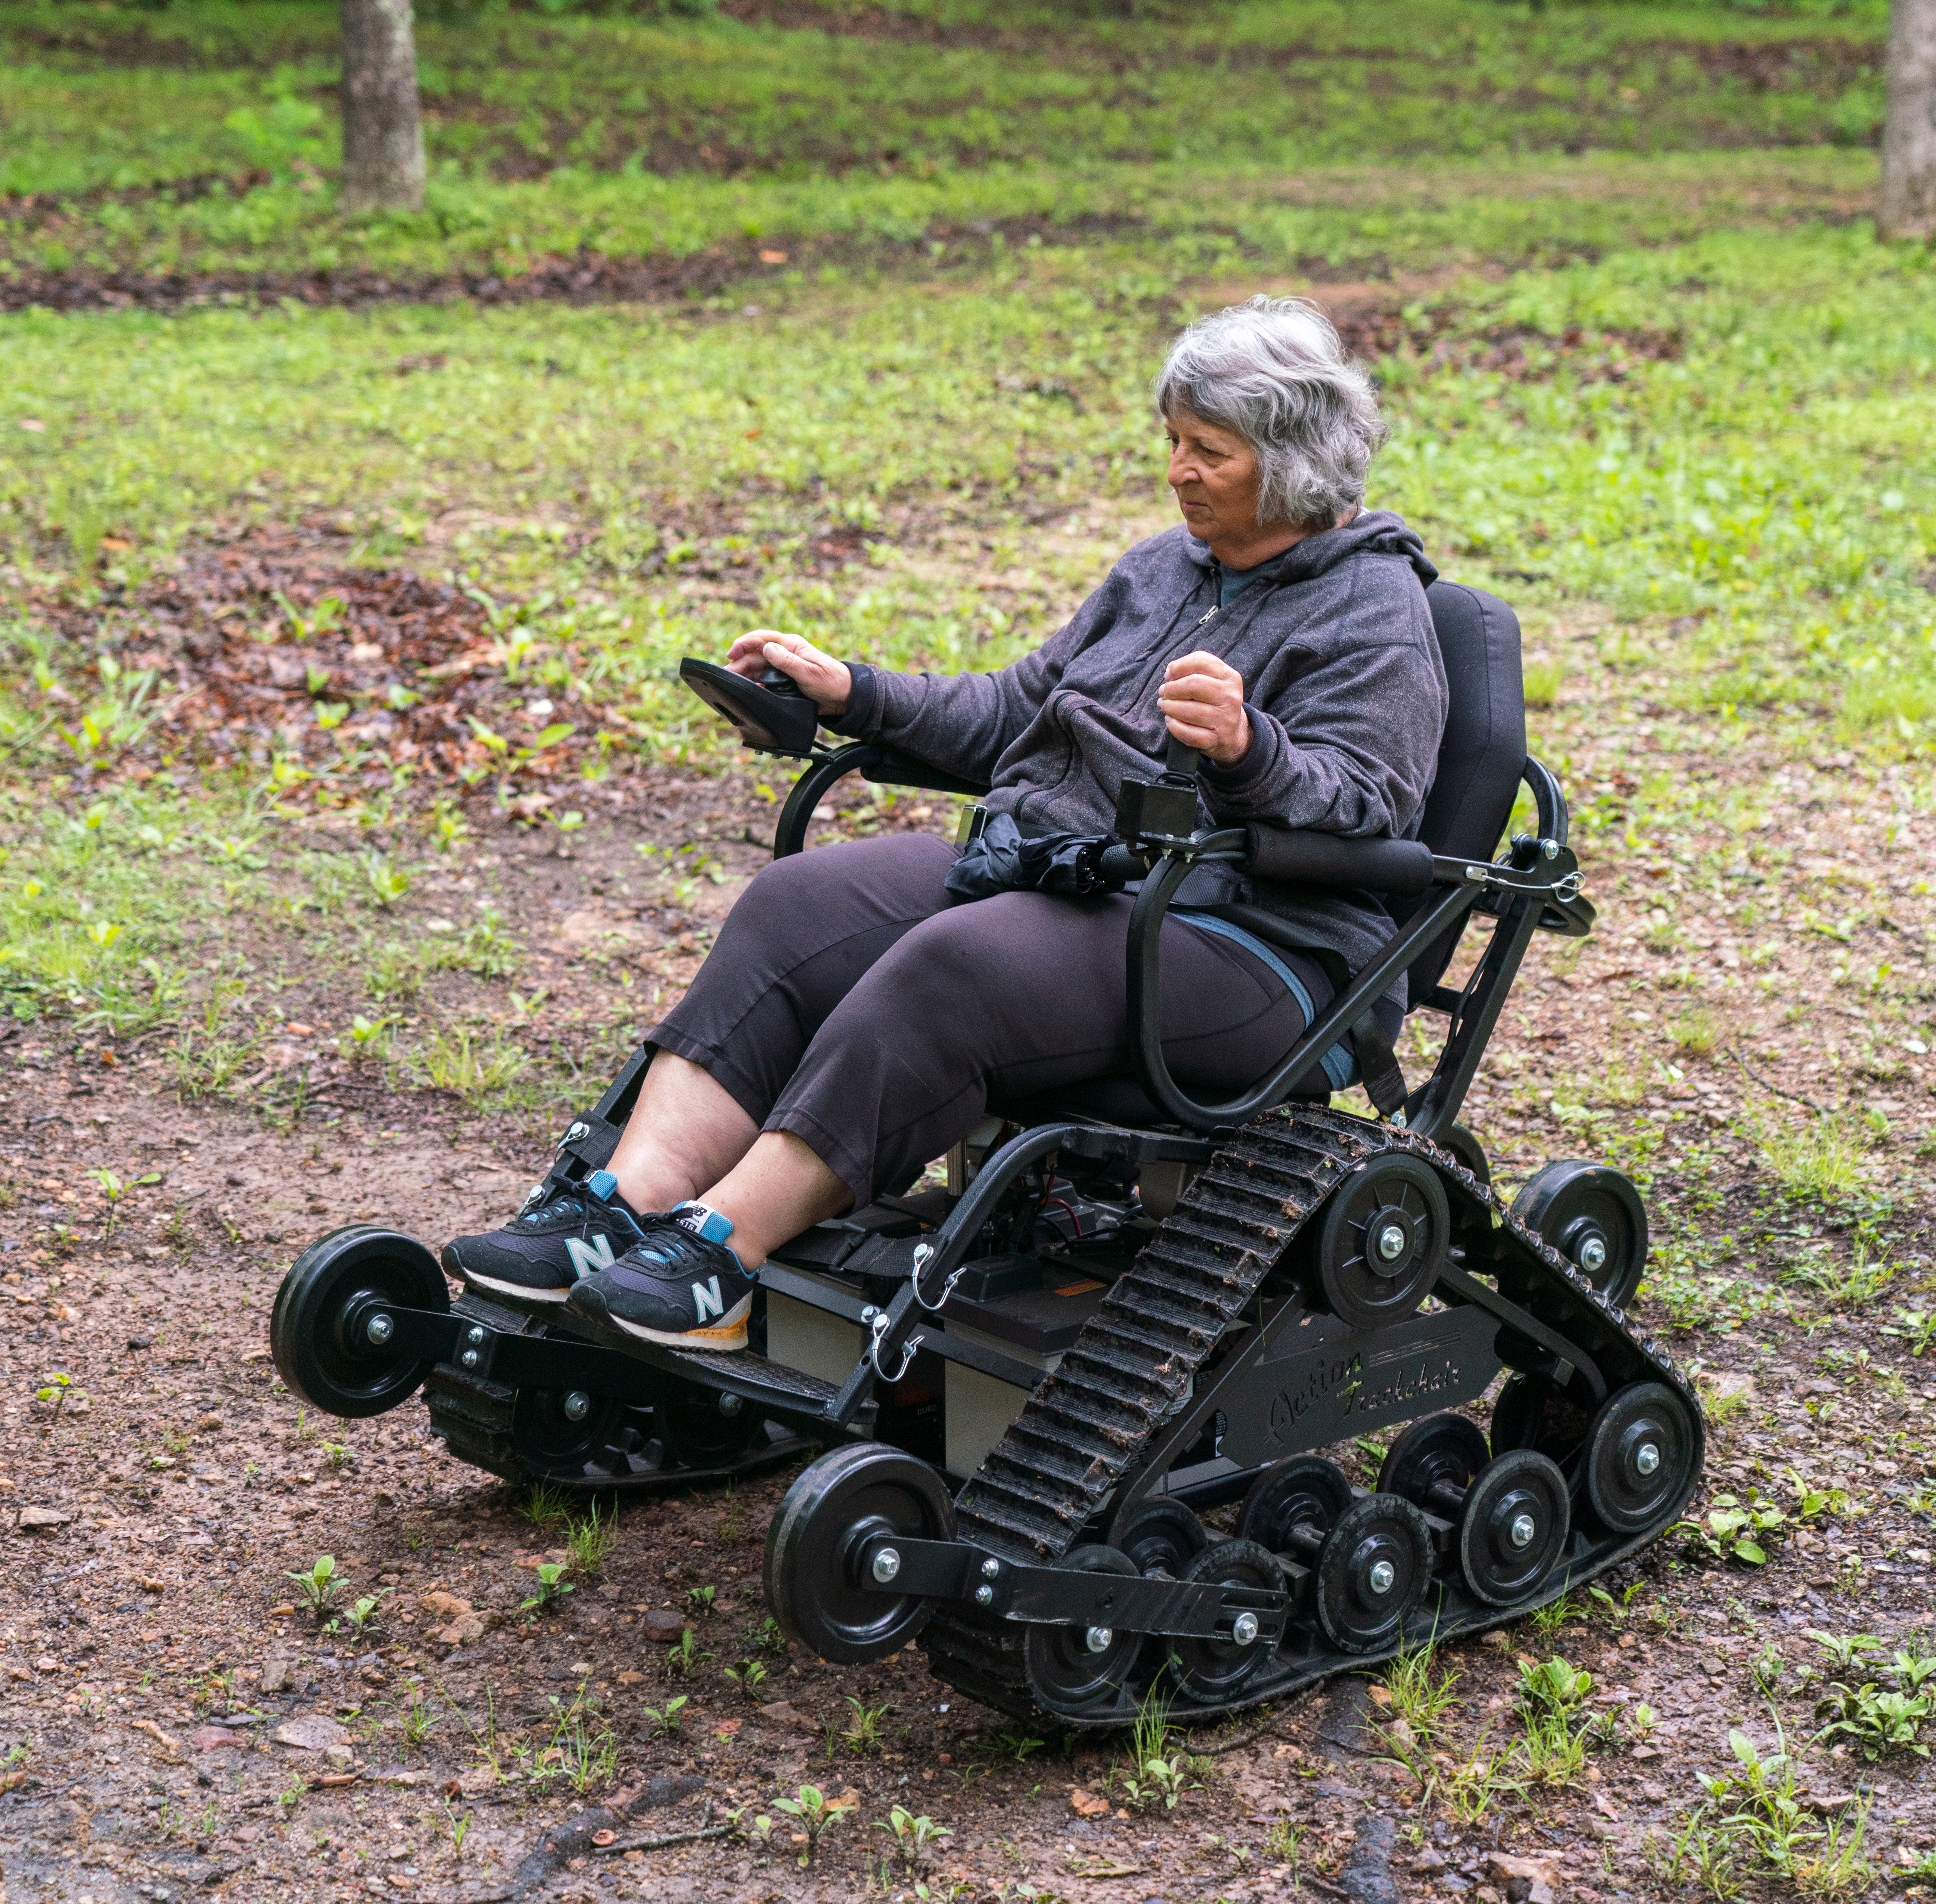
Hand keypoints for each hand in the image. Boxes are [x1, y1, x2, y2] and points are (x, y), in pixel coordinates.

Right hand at [725, 629, 852, 718]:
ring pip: (757, 667)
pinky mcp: (783, 679)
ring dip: (744, 674)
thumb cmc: (831, 681)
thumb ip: (787, 661)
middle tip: (727, 675)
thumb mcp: (809, 672)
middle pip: (755, 654)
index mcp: (790, 645)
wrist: (844, 697)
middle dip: (739, 663)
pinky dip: (754, 683)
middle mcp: (784, 653)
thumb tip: (767, 648)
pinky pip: (763, 678)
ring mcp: (783, 666)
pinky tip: (747, 690)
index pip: (761, 638)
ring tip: (732, 684)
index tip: (731, 654)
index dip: (744, 643)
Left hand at [1157, 651, 1249, 766]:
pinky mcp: (1215, 739)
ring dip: (1169, 707)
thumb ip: (1193, 671)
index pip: (1201, 662)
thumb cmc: (1214, 701)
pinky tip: (1170, 720)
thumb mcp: (1213, 681)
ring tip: (1164, 705)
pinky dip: (1174, 726)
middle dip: (1171, 688)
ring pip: (1189, 710)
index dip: (1179, 666)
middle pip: (1193, 685)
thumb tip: (1169, 672)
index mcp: (1230, 677)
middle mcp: (1230, 697)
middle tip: (1163, 692)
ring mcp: (1224, 720)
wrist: (1232, 733)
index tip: (1168, 674)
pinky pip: (1188, 733)